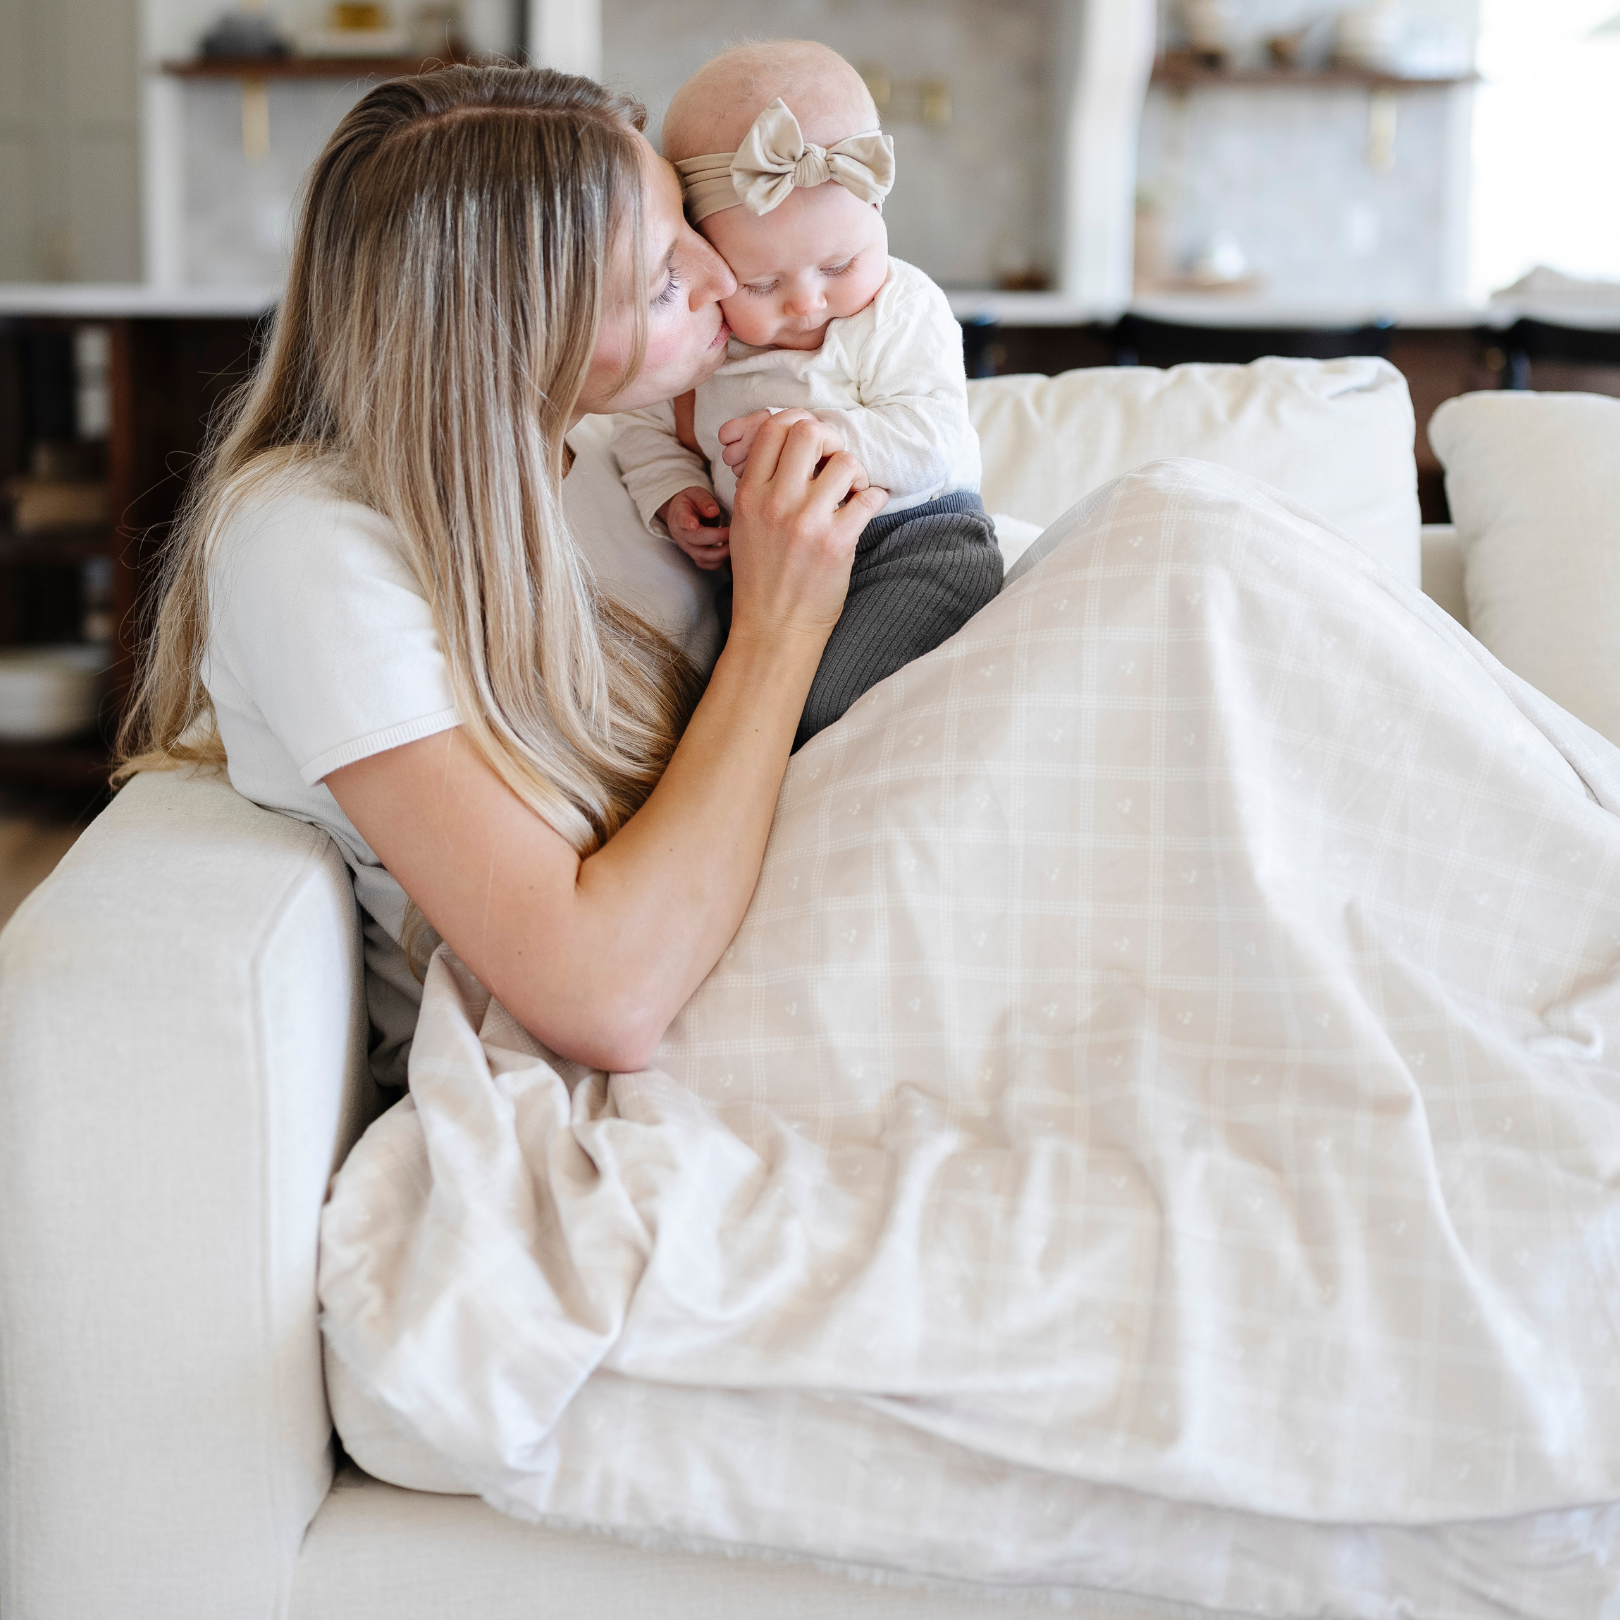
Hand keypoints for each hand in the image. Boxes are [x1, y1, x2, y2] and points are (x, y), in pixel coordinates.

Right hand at [657, 485, 730, 570]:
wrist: (682, 514)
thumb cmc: (692, 502)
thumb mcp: (696, 494)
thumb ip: (704, 501)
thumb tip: (713, 511)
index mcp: (679, 516)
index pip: (681, 520)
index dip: (687, 522)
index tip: (693, 524)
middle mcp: (682, 535)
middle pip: (696, 541)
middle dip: (716, 538)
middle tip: (732, 532)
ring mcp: (688, 549)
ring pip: (703, 557)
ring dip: (721, 554)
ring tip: (735, 545)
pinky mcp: (697, 557)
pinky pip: (707, 565)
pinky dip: (720, 562)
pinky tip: (731, 554)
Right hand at [727, 409, 888, 644]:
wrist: (774, 629)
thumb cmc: (762, 578)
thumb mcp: (745, 526)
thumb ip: (761, 487)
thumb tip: (787, 448)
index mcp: (749, 495)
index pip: (773, 428)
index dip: (798, 423)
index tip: (813, 446)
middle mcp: (776, 503)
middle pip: (810, 433)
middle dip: (831, 440)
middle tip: (836, 462)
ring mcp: (807, 522)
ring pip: (845, 462)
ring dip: (856, 472)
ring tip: (853, 491)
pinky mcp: (837, 543)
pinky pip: (870, 497)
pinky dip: (875, 496)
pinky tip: (868, 506)